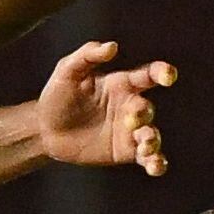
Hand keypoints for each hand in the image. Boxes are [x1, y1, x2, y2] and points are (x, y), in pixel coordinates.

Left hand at [35, 40, 174, 174]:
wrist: (45, 131)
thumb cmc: (57, 96)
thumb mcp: (67, 70)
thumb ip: (87, 55)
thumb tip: (112, 46)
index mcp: (121, 84)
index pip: (148, 76)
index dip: (162, 73)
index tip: (168, 76)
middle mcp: (130, 107)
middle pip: (147, 108)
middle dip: (143, 113)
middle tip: (131, 119)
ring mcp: (130, 131)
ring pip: (152, 135)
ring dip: (153, 140)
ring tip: (145, 146)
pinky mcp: (125, 152)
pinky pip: (147, 158)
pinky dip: (156, 163)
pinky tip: (155, 167)